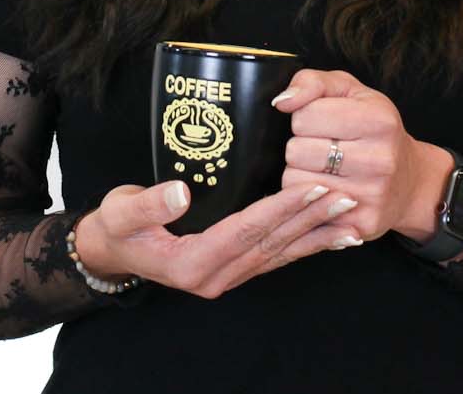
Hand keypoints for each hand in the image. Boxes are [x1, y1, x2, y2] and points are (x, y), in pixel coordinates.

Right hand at [72, 176, 365, 299]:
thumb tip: (179, 192)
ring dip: (316, 234)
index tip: (311, 187)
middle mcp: (215, 276)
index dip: (280, 208)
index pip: (246, 230)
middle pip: (272, 243)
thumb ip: (149, 204)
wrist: (111, 251)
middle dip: (311, 219)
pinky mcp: (232, 268)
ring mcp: (226, 276)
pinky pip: (275, 258)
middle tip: (346, 197)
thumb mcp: (122, 213)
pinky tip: (329, 236)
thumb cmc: (116, 228)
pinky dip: (304, 245)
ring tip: (351, 218)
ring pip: (280, 254)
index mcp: (192, 263)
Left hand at [270, 68, 428, 246]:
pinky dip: (307, 199)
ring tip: (325, 168)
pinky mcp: (360, 225)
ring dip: (301, 173)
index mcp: (378, 119)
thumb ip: (311, 82)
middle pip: (296, 151)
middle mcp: (379, 159)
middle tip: (324, 147)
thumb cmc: (372, 129)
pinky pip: (304, 210)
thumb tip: (282, 102)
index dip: (306, 117)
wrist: (409, 181)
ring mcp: (371, 196)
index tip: (323, 122)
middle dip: (301, 146)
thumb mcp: (348, 91)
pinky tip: (326, 191)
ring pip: (295, 181)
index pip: (304, 116)